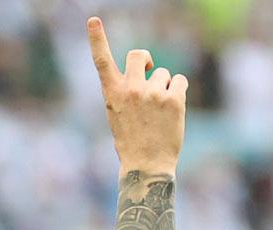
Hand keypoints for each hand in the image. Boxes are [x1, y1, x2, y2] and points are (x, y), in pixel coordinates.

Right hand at [86, 17, 185, 174]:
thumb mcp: (117, 115)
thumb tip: (144, 73)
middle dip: (145, 60)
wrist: (147, 166)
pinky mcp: (174, 99)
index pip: (101, 61)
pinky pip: (180, 81)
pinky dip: (179, 92)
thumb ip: (125, 91)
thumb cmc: (131, 142)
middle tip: (148, 74)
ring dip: (164, 87)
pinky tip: (173, 111)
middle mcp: (131, 89)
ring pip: (163, 73)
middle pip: (138, 55)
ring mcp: (153, 93)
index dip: (96, 38)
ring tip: (160, 112)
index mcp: (112, 94)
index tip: (93, 20)